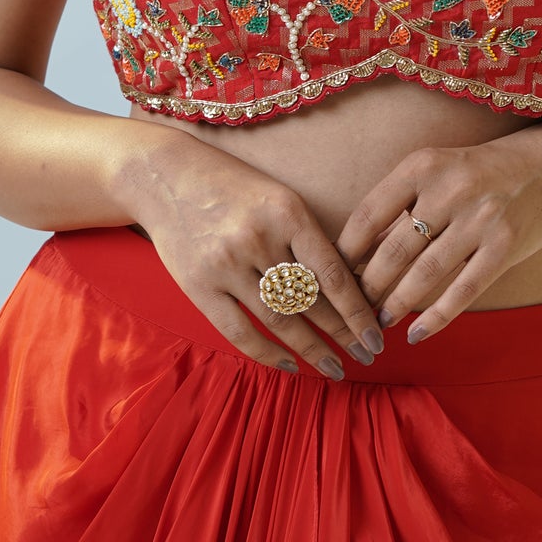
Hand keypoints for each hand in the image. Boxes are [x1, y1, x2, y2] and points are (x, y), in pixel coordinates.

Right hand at [126, 133, 384, 378]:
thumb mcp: (279, 197)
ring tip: (334, 366)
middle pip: (311, 301)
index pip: (332, 274)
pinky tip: (290, 364)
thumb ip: (308, 238)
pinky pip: (239, 331)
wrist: (166, 174)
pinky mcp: (199, 286)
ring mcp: (226, 265)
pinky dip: (267, 353)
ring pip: (280, 320)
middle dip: (343, 334)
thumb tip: (350, 287)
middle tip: (367, 355)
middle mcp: (258, 239)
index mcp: (287, 213)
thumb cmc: (233, 186)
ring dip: (311, 349)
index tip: (376, 336)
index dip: (357, 312)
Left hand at [334, 128, 541, 343]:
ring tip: (379, 322)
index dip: (345, 251)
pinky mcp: (505, 246)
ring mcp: (480, 218)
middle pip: (393, 250)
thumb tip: (354, 251)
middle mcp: (450, 189)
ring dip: (396, 305)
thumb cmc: (481, 172)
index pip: (368, 214)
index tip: (332, 275)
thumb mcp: (437, 170)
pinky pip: (463, 290)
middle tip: (352, 310)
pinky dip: (436, 318)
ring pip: (425, 274)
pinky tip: (417, 334)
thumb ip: (401, 203)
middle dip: (367, 287)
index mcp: (422, 165)